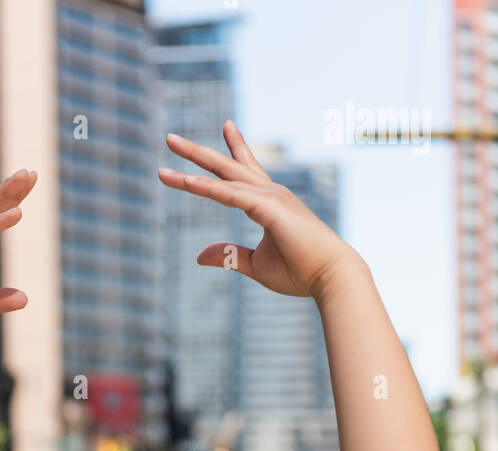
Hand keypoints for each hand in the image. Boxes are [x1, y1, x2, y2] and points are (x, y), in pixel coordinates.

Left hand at [158, 121, 359, 298]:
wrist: (330, 277)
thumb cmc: (300, 271)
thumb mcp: (255, 266)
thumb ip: (228, 255)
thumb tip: (198, 255)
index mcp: (269, 203)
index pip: (246, 171)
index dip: (236, 148)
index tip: (226, 125)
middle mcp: (270, 193)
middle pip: (228, 166)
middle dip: (198, 152)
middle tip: (170, 138)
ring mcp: (270, 197)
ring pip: (224, 177)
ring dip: (194, 164)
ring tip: (167, 152)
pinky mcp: (269, 208)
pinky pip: (231, 195)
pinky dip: (208, 188)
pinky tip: (186, 181)